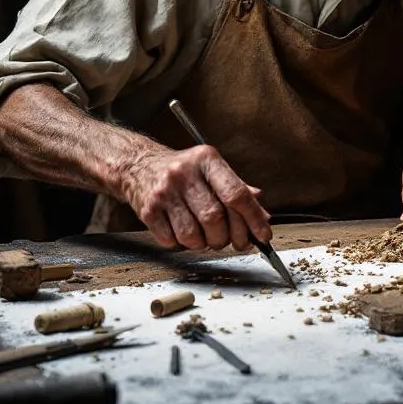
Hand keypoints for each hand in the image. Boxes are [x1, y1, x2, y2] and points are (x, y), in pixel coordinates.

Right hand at [122, 144, 272, 251]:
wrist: (138, 165)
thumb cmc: (183, 170)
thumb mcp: (212, 169)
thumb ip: (238, 190)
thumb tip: (263, 217)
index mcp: (207, 159)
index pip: (236, 193)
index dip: (253, 219)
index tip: (263, 235)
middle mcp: (185, 173)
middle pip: (215, 218)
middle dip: (227, 237)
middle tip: (230, 239)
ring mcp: (164, 192)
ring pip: (194, 235)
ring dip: (205, 243)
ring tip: (204, 235)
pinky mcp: (148, 210)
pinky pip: (173, 241)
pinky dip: (183, 244)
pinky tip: (183, 231)